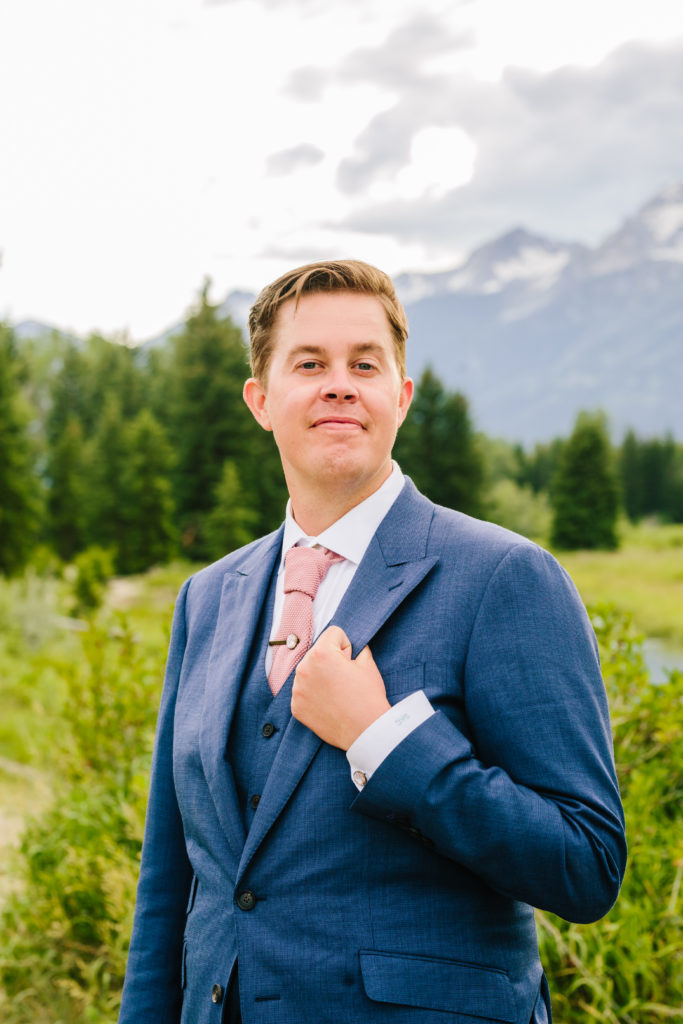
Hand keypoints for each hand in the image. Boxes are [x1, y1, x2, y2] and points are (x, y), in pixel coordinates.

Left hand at [291, 626, 389, 749]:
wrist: (365, 732)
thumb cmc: (368, 697)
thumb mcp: (368, 663)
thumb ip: (356, 648)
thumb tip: (350, 647)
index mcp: (321, 654)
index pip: (333, 633)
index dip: (347, 646)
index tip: (351, 662)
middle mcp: (303, 668)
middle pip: (318, 652)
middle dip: (331, 660)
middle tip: (345, 679)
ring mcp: (297, 689)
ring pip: (309, 671)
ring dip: (321, 677)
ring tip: (338, 693)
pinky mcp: (296, 706)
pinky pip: (303, 691)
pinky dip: (314, 695)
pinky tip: (329, 704)